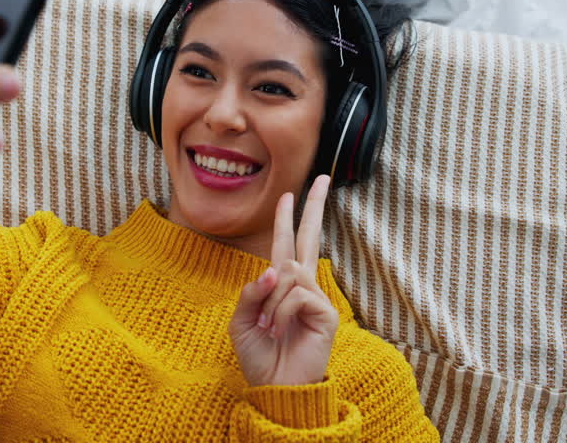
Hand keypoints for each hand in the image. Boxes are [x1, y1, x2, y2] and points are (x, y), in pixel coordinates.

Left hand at [229, 174, 338, 386]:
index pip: (286, 245)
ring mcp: (316, 298)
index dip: (287, 219)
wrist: (274, 388)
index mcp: (282, 287)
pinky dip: (280, 311)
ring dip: (270, 301)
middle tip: (323, 178)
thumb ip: (251, 292)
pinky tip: (279, 330)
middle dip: (313, 207)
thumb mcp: (241, 321)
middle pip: (309, 238)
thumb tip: (274, 269)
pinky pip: (296, 294)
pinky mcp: (326, 312)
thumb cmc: (259, 356)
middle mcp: (303, 287)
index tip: (290, 193)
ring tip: (268, 328)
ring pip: (288, 273)